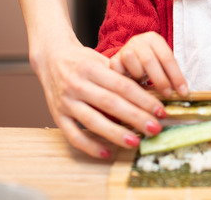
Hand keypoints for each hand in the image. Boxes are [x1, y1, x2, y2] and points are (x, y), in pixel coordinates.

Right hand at [31, 36, 167, 157]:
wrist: (51, 58)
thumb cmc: (83, 61)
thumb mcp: (101, 60)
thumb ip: (120, 76)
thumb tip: (149, 96)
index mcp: (91, 68)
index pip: (122, 86)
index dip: (143, 99)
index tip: (159, 111)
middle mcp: (77, 84)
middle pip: (111, 103)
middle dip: (135, 118)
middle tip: (155, 129)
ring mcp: (65, 101)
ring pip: (93, 121)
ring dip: (116, 134)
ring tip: (135, 142)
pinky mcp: (56, 116)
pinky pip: (73, 135)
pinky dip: (90, 146)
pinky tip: (107, 152)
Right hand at [109, 31, 188, 97]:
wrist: (130, 60)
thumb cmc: (151, 65)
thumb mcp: (162, 65)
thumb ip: (171, 75)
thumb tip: (183, 93)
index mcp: (154, 39)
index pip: (167, 57)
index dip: (176, 76)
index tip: (183, 93)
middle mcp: (138, 41)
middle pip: (149, 61)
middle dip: (160, 81)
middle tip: (167, 96)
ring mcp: (124, 50)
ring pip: (134, 67)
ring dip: (141, 79)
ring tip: (145, 84)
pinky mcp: (113, 61)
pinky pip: (121, 74)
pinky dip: (128, 82)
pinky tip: (133, 86)